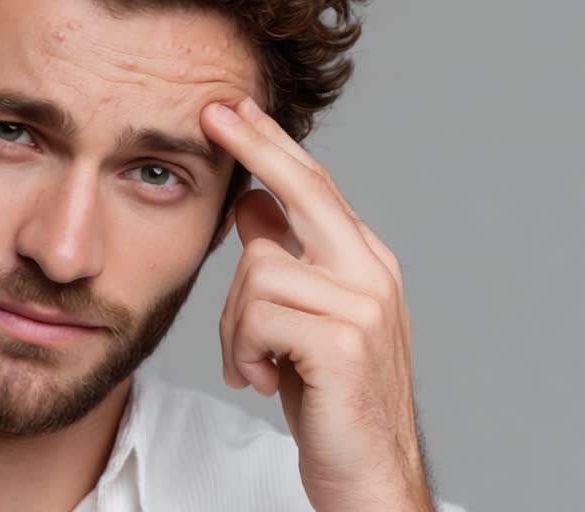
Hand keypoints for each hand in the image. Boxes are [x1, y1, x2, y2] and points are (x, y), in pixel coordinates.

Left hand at [201, 97, 430, 511]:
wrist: (369, 479)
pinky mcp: (343, 343)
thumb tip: (252, 205)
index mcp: (363, 264)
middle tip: (214, 113)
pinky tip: (259, 379)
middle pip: (305, 188)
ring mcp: (364, 306)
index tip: (232, 109)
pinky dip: (242, 350)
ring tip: (251, 365)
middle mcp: (371, 274)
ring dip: (234, 325)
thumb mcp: (300, 322)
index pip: (315, 187)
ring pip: (258, 270)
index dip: (271, 144)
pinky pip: (259, 316)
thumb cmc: (331, 403)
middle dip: (255, 146)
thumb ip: (284, 261)